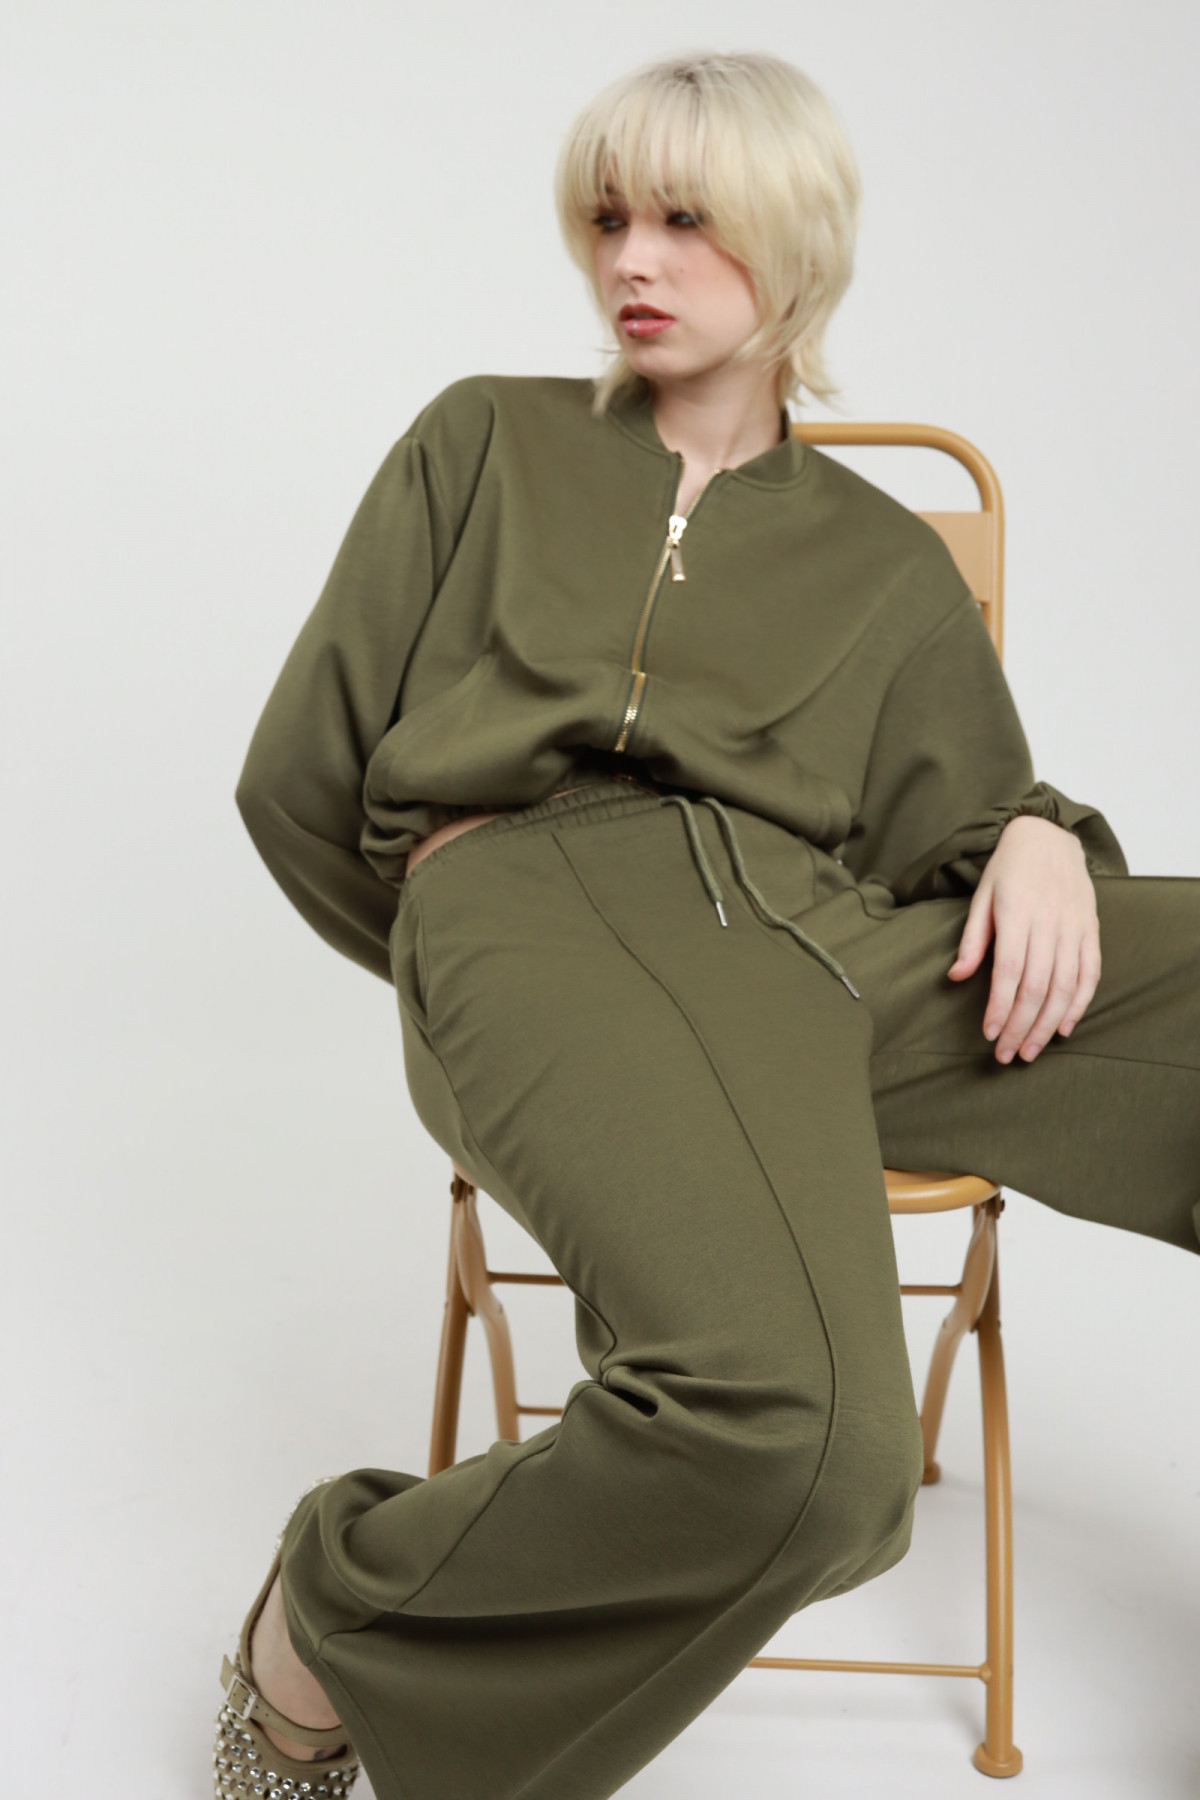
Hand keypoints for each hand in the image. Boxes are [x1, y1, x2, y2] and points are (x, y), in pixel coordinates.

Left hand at [946, 815, 1100, 1063]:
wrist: (1047, 836)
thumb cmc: (1007, 869)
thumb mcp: (981, 897)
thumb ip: (972, 940)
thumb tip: (955, 978)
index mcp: (1016, 913)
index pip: (1009, 972)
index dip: (999, 1007)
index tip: (988, 1035)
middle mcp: (1048, 922)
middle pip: (1037, 987)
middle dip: (1020, 1026)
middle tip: (1006, 1055)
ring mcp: (1073, 927)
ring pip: (1065, 986)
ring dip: (1048, 1024)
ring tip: (1030, 1050)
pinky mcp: (1090, 929)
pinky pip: (1090, 973)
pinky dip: (1080, 1004)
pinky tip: (1064, 1028)